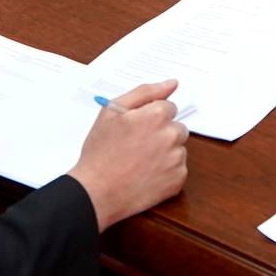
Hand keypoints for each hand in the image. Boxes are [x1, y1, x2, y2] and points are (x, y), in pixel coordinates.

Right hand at [68, 79, 188, 229]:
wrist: (97, 191)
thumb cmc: (101, 151)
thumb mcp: (112, 112)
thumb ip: (144, 92)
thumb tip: (172, 84)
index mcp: (157, 115)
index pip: (168, 107)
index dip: (150, 117)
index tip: (137, 129)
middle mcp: (171, 135)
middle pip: (177, 127)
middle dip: (161, 133)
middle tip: (138, 146)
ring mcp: (176, 159)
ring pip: (178, 148)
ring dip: (165, 152)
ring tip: (140, 161)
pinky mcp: (178, 180)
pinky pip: (178, 169)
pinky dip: (166, 171)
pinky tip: (146, 174)